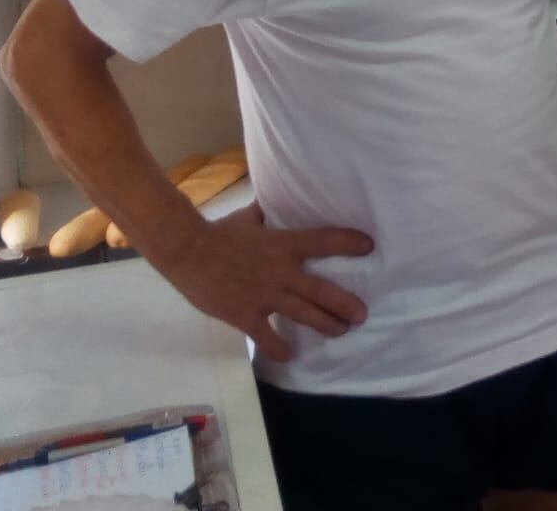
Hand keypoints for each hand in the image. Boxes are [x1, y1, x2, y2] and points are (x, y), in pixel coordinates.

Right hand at [158, 205, 371, 363]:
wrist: (187, 251)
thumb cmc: (219, 232)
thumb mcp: (248, 217)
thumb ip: (266, 213)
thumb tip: (273, 200)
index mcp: (283, 244)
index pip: (323, 241)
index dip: (347, 243)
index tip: (368, 247)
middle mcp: (280, 271)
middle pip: (321, 289)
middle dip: (345, 303)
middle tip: (362, 314)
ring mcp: (264, 295)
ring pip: (303, 314)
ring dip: (325, 324)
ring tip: (341, 331)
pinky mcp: (245, 315)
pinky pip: (267, 337)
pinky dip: (280, 348)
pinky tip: (290, 356)